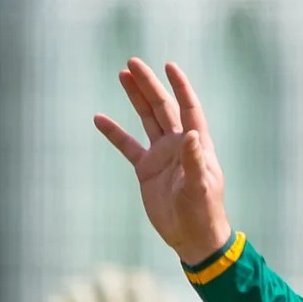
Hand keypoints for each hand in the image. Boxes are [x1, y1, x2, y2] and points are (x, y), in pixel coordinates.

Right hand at [94, 59, 233, 264]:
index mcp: (197, 145)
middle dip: (149, 85)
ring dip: (136, 98)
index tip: (169, 66)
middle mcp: (179, 145)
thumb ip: (195, 161)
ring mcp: (162, 156)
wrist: (193, 238)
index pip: (189, 108)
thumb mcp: (200, 187)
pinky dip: (114, 133)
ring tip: (122, 74)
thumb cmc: (203, 213)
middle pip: (163, 107)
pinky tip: (99, 118)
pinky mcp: (147, 170)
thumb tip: (191, 134)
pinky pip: (128, 146)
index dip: (180, 87)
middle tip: (133, 62)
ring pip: (147, 120)